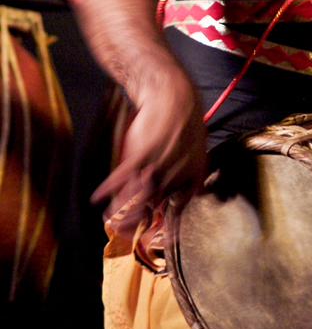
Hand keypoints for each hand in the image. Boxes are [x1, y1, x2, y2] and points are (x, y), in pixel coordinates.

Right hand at [92, 72, 206, 227]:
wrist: (171, 92)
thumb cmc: (182, 118)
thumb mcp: (196, 146)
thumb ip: (189, 170)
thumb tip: (195, 191)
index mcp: (194, 171)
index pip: (181, 205)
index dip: (168, 224)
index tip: (157, 235)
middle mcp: (177, 172)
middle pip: (153, 205)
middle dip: (136, 221)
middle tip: (123, 231)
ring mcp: (158, 163)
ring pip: (137, 196)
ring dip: (120, 211)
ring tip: (108, 220)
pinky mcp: (140, 153)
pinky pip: (122, 177)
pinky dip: (108, 188)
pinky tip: (98, 197)